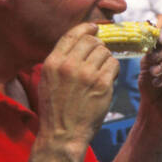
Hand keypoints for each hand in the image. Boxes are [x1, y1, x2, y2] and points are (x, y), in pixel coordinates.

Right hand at [36, 23, 118, 151]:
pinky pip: (113, 65)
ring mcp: (86, 74)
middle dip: (98, 46)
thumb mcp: (48, 80)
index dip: (86, 28)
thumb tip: (78, 43)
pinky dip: (113, 70)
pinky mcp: (101, 84)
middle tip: (99, 57)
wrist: (63, 133)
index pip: (72, 35)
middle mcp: (68, 65)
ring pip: (105, 52)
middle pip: (91, 41)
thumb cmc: (56, 108)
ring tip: (102, 72)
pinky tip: (107, 79)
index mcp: (52, 62)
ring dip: (106, 59)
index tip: (95, 28)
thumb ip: (60, 61)